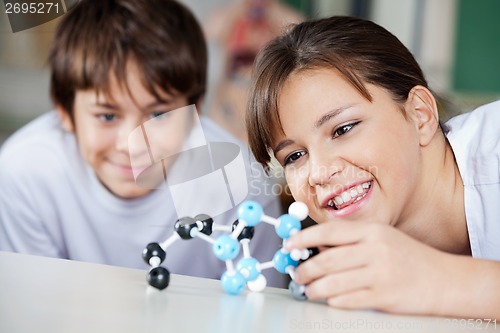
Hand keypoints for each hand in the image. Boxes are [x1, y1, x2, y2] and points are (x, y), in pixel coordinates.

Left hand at [286, 221, 454, 315]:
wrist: (444, 280)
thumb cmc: (408, 257)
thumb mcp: (381, 238)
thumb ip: (351, 241)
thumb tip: (316, 246)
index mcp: (372, 231)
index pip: (330, 231)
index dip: (305, 238)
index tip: (290, 244)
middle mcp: (375, 250)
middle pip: (327, 259)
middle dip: (305, 268)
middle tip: (296, 273)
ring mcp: (380, 274)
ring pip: (334, 282)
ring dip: (314, 288)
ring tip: (308, 290)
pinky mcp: (384, 297)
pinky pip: (348, 300)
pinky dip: (334, 300)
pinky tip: (330, 298)